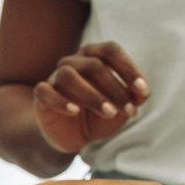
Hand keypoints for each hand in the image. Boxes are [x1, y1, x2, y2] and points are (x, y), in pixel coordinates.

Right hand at [33, 41, 150, 153]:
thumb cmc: (101, 113)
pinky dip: (60, 101)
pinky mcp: (42, 95)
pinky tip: (75, 111)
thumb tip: (142, 92)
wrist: (74, 134)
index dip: (129, 69)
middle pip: (94, 65)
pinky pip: (45, 91)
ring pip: (68, 76)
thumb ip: (134, 97)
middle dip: (115, 89)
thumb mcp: (122, 107)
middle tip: (129, 111)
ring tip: (109, 113)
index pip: (111, 50)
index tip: (143, 91)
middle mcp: (73, 61)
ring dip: (92, 95)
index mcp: (94, 56)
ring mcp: (55, 77)